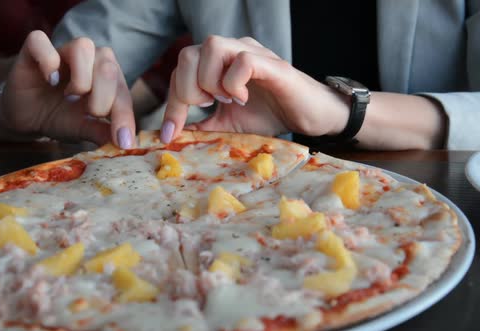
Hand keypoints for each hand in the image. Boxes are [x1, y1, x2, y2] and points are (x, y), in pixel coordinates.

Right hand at [0, 30, 135, 147]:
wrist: (27, 117)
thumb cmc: (60, 117)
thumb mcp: (83, 129)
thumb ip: (103, 133)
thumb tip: (126, 144)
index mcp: (109, 78)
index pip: (123, 93)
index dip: (124, 117)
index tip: (122, 141)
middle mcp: (90, 58)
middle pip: (109, 66)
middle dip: (103, 97)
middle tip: (90, 112)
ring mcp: (63, 51)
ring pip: (83, 47)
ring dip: (80, 78)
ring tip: (70, 95)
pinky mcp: (34, 49)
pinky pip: (41, 40)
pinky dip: (48, 60)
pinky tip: (50, 80)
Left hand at [160, 35, 349, 142]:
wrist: (310, 118)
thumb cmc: (271, 115)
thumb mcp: (229, 124)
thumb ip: (203, 126)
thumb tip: (173, 136)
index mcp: (218, 63)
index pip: (180, 70)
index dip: (171, 103)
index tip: (169, 133)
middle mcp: (232, 51)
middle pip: (187, 53)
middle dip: (187, 89)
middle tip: (207, 109)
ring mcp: (252, 53)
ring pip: (211, 45)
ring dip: (209, 80)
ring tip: (225, 101)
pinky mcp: (272, 64)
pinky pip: (242, 61)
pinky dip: (235, 82)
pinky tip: (243, 99)